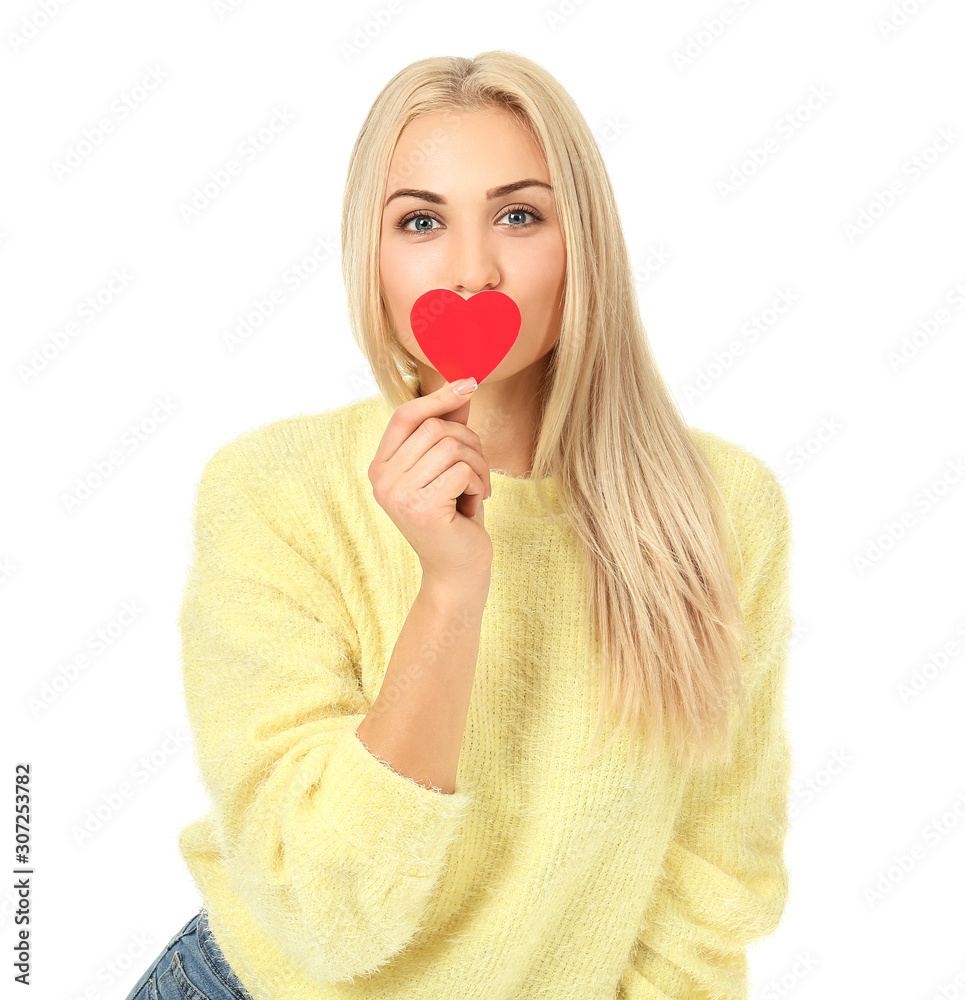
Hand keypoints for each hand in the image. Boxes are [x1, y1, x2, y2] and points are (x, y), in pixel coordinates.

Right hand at [368, 379, 492, 582]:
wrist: (457, 571)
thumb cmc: (455, 518)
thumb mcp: (449, 468)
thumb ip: (449, 429)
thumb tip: (463, 384)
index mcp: (381, 467)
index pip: (405, 415)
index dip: (438, 396)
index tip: (470, 383)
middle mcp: (382, 479)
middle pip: (435, 428)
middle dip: (470, 442)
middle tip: (478, 472)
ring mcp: (398, 494)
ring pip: (452, 446)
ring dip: (477, 465)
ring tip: (477, 489)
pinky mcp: (421, 508)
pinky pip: (462, 470)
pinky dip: (478, 483)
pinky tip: (474, 504)